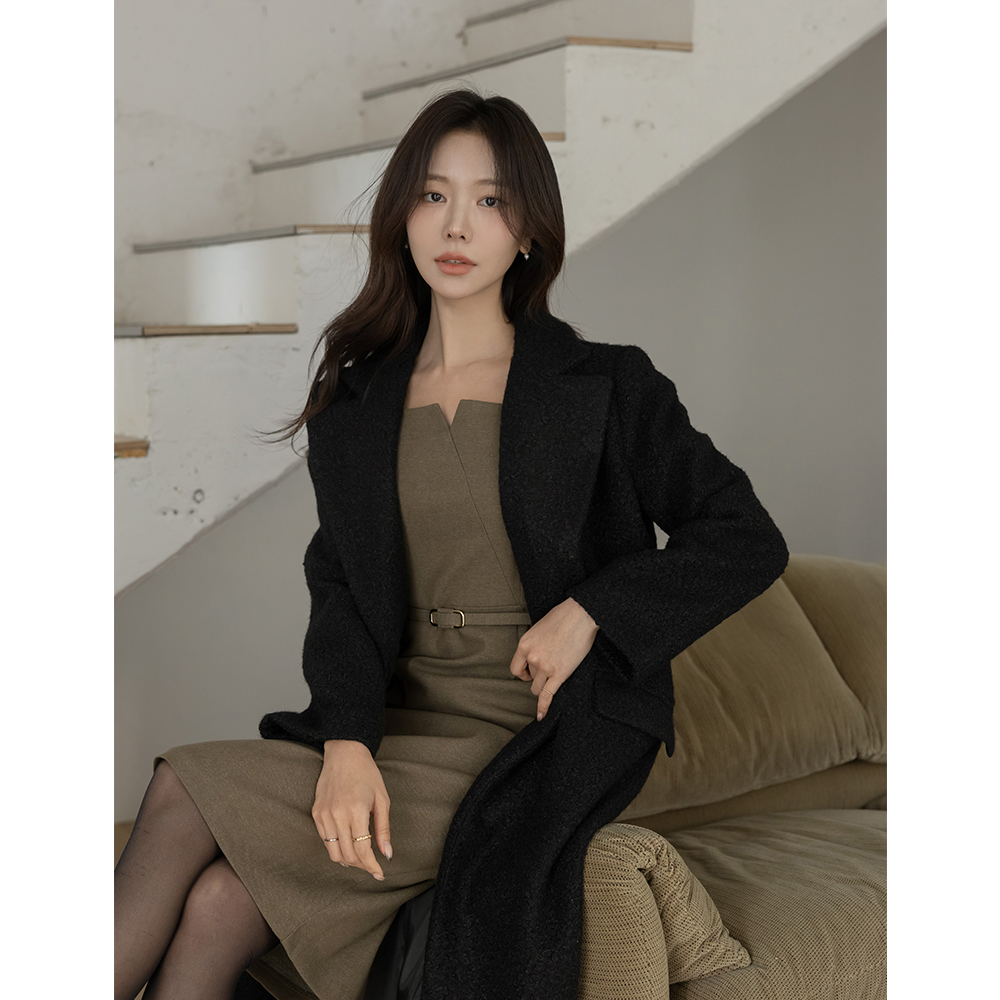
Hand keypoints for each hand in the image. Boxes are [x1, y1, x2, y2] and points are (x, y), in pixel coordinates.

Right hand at [312, 740, 391, 879]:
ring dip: (348, 861)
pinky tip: (347, 846)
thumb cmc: (367, 774)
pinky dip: (336, 848)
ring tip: (360, 860)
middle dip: (362, 866)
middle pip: (347, 856)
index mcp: (356, 811)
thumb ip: (383, 829)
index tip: (380, 874)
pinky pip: (325, 840)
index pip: (363, 851)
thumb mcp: (382, 800)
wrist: (344, 753)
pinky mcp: (316, 813)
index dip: (372, 866)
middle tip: (372, 867)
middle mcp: (337, 815)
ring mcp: (324, 815)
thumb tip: (387, 854)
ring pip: (333, 852)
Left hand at [509, 597, 599, 720]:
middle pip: (530, 678)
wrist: (580, 615)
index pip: (516, 669)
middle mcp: (531, 657)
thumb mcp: (540, 628)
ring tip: (556, 675)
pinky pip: (547, 695)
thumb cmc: (563, 617)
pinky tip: (541, 715)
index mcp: (525, 645)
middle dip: (538, 677)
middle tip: (551, 668)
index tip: (530, 673)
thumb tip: (537, 653)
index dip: (523, 673)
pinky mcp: (559, 673)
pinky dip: (543, 707)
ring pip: (538, 687)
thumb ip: (535, 644)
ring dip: (545, 685)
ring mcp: (545, 667)